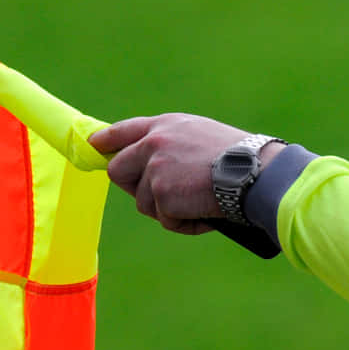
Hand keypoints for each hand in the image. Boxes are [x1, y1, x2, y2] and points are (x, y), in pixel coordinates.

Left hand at [90, 114, 282, 235]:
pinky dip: (186, 223)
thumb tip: (155, 167)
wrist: (253, 172)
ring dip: (169, 210)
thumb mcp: (201, 136)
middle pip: (119, 171)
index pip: (124, 131)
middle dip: (134, 189)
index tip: (94, 146)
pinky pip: (166, 220)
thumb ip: (173, 144)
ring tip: (199, 203)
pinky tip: (206, 213)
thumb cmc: (240, 157)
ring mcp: (155, 170)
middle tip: (159, 198)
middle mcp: (154, 144)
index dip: (106, 141)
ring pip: (143, 203)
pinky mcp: (161, 195)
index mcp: (165, 126)